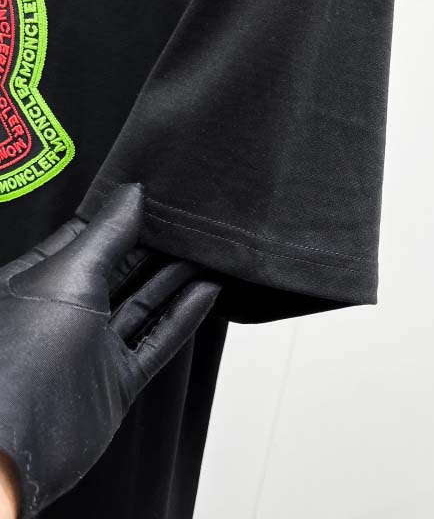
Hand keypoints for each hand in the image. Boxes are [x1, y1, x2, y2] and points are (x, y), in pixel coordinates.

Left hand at [0, 184, 220, 517]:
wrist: (18, 447)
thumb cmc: (20, 357)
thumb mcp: (67, 276)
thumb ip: (107, 234)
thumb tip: (134, 193)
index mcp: (39, 280)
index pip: (88, 237)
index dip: (123, 216)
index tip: (157, 197)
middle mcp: (65, 312)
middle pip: (120, 269)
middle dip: (155, 247)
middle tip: (191, 224)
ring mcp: (91, 347)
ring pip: (142, 304)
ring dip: (175, 280)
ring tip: (207, 254)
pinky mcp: (114, 380)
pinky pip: (155, 340)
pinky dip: (181, 317)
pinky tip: (205, 293)